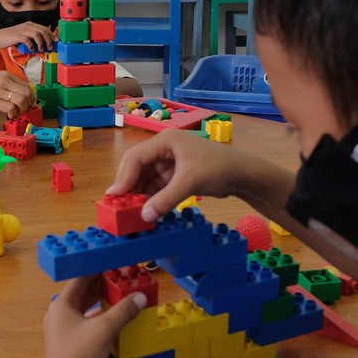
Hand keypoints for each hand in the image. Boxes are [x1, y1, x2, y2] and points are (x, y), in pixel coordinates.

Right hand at [0, 22, 57, 52]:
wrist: (0, 38)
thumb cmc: (13, 38)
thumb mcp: (25, 35)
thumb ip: (33, 38)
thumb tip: (44, 45)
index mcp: (30, 24)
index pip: (44, 28)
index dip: (51, 34)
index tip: (56, 41)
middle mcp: (27, 25)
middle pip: (42, 31)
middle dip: (48, 40)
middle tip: (50, 47)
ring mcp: (22, 30)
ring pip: (37, 34)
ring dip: (41, 43)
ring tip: (41, 49)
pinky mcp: (18, 36)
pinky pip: (28, 40)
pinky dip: (31, 45)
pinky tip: (32, 49)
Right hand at [0, 71, 34, 117]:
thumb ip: (7, 84)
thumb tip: (20, 95)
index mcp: (6, 76)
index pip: (26, 86)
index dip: (30, 96)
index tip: (28, 103)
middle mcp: (5, 82)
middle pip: (27, 93)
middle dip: (29, 104)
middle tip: (24, 109)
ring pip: (21, 100)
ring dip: (22, 109)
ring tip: (17, 113)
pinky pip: (11, 108)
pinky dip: (14, 114)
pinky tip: (10, 115)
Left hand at [44, 274, 147, 357]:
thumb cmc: (79, 356)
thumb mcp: (104, 329)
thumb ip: (124, 310)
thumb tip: (140, 297)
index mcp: (61, 305)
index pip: (80, 278)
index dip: (97, 269)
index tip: (114, 262)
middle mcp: (58, 314)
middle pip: (82, 292)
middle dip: (101, 284)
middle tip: (120, 275)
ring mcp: (61, 329)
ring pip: (83, 307)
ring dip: (100, 300)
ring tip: (119, 293)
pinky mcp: (67, 342)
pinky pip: (84, 320)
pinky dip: (98, 315)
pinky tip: (111, 316)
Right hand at [106, 129, 243, 220]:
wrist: (243, 174)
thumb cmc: (217, 169)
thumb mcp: (189, 183)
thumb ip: (165, 199)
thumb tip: (144, 217)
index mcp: (164, 141)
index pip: (135, 157)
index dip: (123, 177)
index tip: (114, 197)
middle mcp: (163, 149)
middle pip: (137, 168)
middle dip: (129, 188)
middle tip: (119, 208)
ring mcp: (169, 163)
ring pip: (145, 180)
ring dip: (139, 196)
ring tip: (131, 214)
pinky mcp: (175, 175)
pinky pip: (156, 187)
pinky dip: (151, 199)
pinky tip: (146, 212)